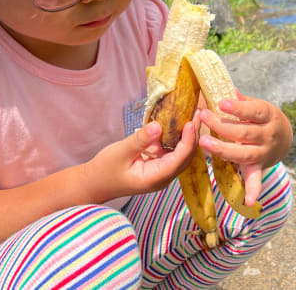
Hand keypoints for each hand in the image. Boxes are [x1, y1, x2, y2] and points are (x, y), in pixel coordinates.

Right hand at [82, 119, 197, 202]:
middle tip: (199, 112)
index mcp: (156, 178)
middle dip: (194, 134)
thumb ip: (139, 140)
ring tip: (195, 113)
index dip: (188, 140)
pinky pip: (173, 149)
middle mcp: (164, 176)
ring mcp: (162, 170)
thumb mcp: (120, 152)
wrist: (95, 183)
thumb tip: (157, 125)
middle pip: (186, 155)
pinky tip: (181, 120)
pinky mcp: (159, 163)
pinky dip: (178, 136)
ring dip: (189, 134)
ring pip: (182, 152)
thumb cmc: (105, 170)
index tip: (192, 121)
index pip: (180, 159)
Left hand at [198, 91, 292, 204]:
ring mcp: (264, 153)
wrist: (285, 138)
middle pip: (244, 133)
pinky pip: (256, 179)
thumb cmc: (263, 118)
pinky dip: (253, 190)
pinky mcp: (259, 166)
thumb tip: (227, 89)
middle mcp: (268, 136)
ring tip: (203, 142)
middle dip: (222, 126)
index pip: (253, 111)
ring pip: (243, 153)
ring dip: (223, 150)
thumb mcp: (258, 106)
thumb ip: (242, 101)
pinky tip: (249, 201)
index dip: (238, 108)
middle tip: (203, 116)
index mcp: (268, 116)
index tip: (221, 103)